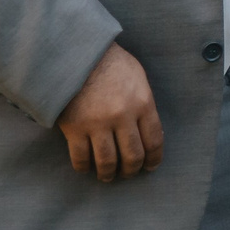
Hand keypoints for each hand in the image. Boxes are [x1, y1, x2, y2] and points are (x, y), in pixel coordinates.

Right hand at [56, 43, 164, 180]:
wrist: (75, 53)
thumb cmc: (109, 61)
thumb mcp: (137, 76)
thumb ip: (144, 103)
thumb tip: (148, 130)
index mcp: (143, 103)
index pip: (154, 140)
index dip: (154, 159)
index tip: (150, 166)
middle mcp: (122, 117)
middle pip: (132, 156)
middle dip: (132, 169)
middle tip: (128, 173)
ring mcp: (97, 124)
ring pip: (107, 162)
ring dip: (108, 174)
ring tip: (107, 176)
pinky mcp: (74, 127)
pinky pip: (80, 157)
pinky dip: (84, 167)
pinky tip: (86, 167)